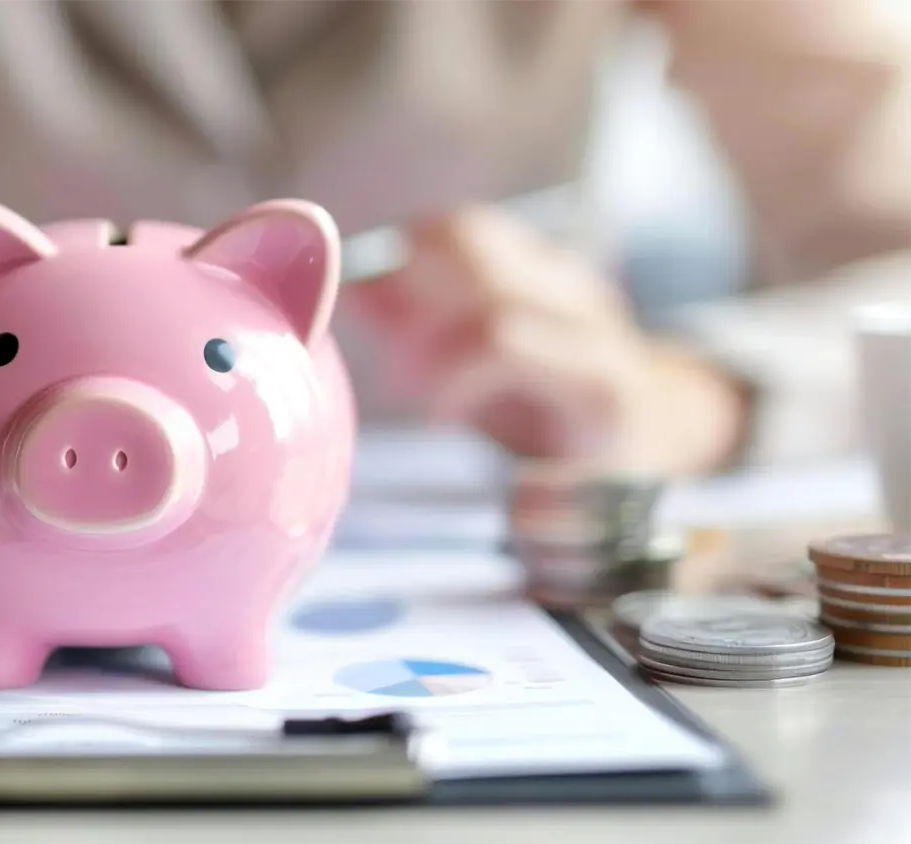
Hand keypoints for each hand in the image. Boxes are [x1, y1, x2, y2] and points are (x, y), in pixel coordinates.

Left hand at [339, 206, 750, 474]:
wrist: (659, 453)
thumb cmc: (551, 409)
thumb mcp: (477, 359)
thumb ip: (416, 322)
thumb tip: (354, 287)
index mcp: (543, 274)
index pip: (464, 230)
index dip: (403, 260)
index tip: (374, 313)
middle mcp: (573, 292)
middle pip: (473, 253)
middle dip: (411, 306)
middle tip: (392, 363)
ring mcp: (597, 337)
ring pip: (494, 309)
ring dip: (431, 355)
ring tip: (418, 394)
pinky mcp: (604, 391)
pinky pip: (514, 357)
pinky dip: (460, 384)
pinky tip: (447, 417)